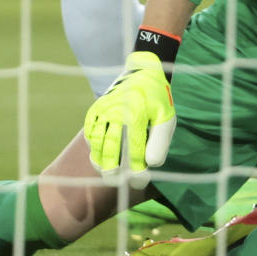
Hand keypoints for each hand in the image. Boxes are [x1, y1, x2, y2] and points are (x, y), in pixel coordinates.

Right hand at [83, 51, 175, 187]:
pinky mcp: (96, 108)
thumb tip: (151, 164)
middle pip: (111, 148)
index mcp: (137, 115)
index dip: (136, 171)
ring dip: (99, 159)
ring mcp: (104, 109)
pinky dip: (92, 145)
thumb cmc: (157, 100)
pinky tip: (99, 155)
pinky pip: (90, 131)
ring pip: (97, 141)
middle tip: (115, 181)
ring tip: (105, 173)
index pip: (134, 151)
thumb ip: (161, 141)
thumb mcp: (166, 118)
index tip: (140, 182)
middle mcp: (117, 112)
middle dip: (112, 169)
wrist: (143, 73)